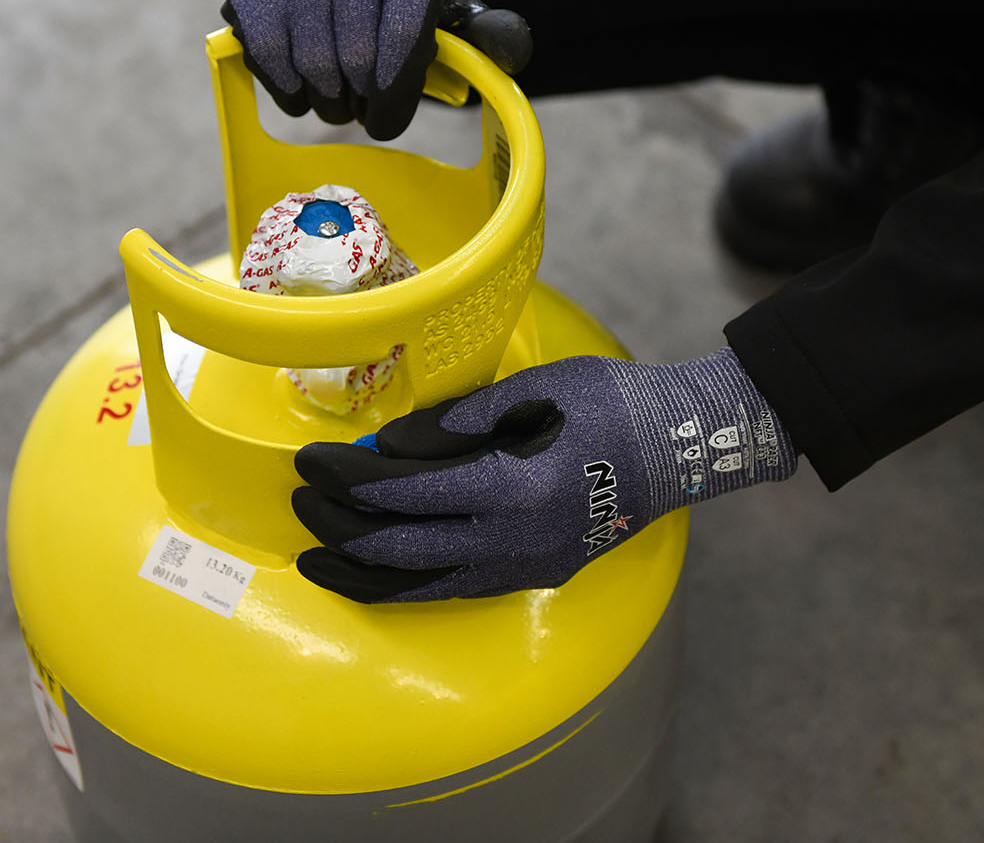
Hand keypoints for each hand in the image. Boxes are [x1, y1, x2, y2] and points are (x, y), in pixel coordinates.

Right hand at [222, 0, 531, 140]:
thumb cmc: (399, 3)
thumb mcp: (448, 12)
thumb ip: (487, 35)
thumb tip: (512, 51)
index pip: (401, 39)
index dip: (394, 96)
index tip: (387, 120)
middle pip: (353, 57)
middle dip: (358, 102)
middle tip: (361, 108)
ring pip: (309, 62)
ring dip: (325, 101)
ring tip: (337, 98)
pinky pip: (267, 57)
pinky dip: (287, 90)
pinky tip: (302, 88)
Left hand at [291, 348, 796, 601]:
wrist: (684, 449)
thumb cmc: (613, 404)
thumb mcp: (537, 390)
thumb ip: (459, 420)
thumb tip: (392, 445)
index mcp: (512, 487)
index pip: (403, 491)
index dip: (347, 478)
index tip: (309, 461)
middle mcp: (513, 541)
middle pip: (400, 546)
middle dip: (340, 524)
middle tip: (300, 498)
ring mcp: (524, 568)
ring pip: (421, 587)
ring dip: (362, 572)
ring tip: (314, 554)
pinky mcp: (534, 577)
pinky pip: (453, 592)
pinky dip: (405, 587)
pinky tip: (377, 577)